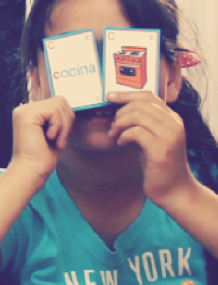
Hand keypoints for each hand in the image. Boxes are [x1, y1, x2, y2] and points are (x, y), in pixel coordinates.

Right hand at [9, 96, 73, 179]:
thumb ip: (58, 118)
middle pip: (59, 101)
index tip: (60, 137)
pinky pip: (54, 111)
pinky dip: (58, 126)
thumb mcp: (54, 132)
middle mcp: (24, 109)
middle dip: (66, 120)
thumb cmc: (42, 157)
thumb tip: (70, 108)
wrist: (31, 171)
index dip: (65, 119)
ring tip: (56, 140)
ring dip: (63, 125)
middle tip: (60, 139)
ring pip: (58, 105)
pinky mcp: (27, 115)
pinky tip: (50, 137)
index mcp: (29, 113)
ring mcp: (24, 111)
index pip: (57, 103)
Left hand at [107, 91, 193, 205]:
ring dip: (119, 123)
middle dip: (120, 112)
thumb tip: (119, 108)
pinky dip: (123, 136)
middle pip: (141, 104)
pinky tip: (120, 144)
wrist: (174, 190)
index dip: (126, 94)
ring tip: (115, 134)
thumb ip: (143, 123)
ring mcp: (170, 136)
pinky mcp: (161, 149)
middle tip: (112, 126)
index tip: (109, 96)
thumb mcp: (152, 138)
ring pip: (138, 115)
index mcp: (173, 119)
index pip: (149, 95)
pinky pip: (136, 132)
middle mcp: (175, 124)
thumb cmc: (158, 164)